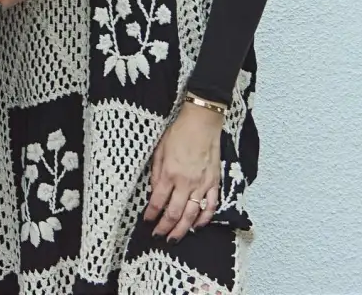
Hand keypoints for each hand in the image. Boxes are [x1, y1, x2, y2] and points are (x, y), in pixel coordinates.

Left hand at [144, 102, 222, 241]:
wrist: (201, 122)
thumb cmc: (178, 133)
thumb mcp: (159, 149)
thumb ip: (156, 173)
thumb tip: (154, 192)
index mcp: (169, 173)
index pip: (158, 201)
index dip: (151, 215)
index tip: (147, 222)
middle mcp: (185, 182)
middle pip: (174, 213)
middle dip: (165, 228)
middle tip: (158, 236)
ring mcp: (202, 184)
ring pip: (192, 215)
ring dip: (182, 230)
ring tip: (174, 239)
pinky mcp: (214, 182)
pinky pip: (210, 206)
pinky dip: (204, 219)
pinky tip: (197, 226)